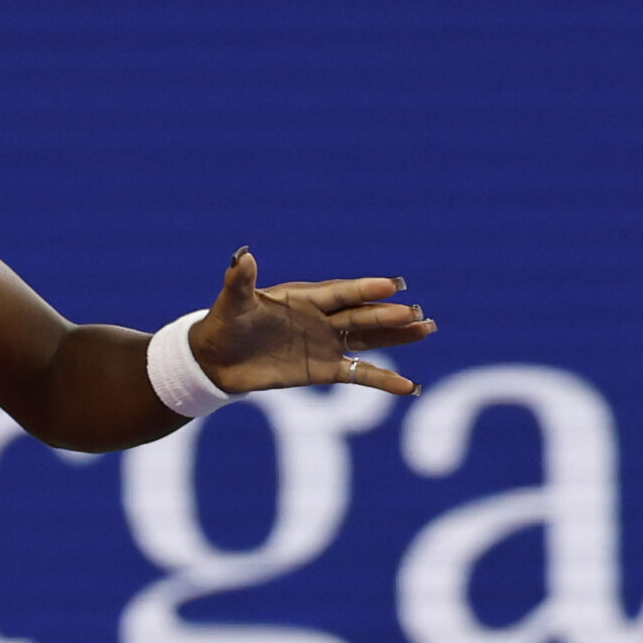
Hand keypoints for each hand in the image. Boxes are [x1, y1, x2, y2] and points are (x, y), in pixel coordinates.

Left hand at [189, 249, 435, 397]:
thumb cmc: (224, 324)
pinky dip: (384, 380)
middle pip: (361, 315)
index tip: (392, 286)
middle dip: (388, 315)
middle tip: (417, 314)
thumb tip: (243, 256)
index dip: (364, 290)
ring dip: (397, 336)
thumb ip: (240, 282)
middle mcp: (322, 318)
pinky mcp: (324, 370)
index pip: (340, 292)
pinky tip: (409, 386)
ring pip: (368, 339)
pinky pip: (359, 375)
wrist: (216, 360)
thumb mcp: (231, 303)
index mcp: (305, 297)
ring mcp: (326, 343)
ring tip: (426, 330)